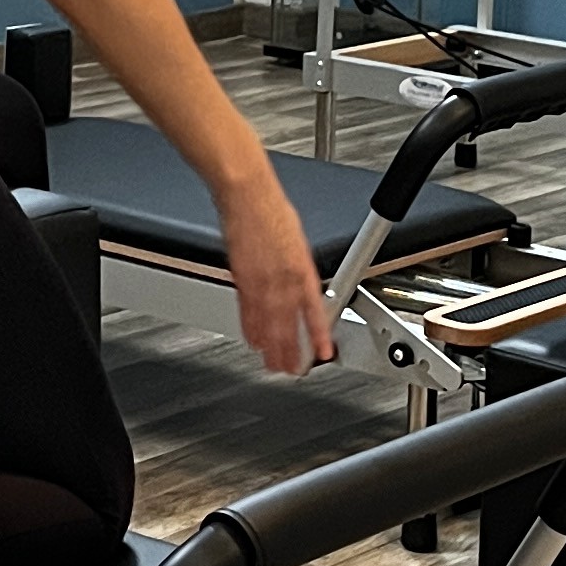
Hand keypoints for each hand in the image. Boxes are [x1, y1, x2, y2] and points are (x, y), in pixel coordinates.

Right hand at [219, 163, 336, 377]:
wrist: (246, 195)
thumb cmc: (272, 209)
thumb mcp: (299, 240)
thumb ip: (302, 268)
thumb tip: (304, 286)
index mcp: (302, 269)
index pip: (315, 311)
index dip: (319, 335)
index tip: (324, 352)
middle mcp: (282, 279)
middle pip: (289, 326)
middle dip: (292, 351)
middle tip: (294, 370)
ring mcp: (260, 281)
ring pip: (268, 325)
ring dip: (272, 348)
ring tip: (274, 365)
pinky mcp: (241, 278)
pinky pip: (247, 311)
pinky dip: (251, 329)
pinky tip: (254, 341)